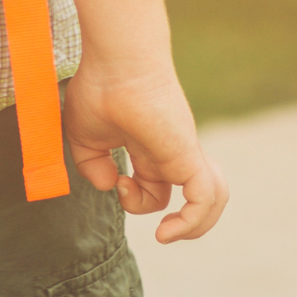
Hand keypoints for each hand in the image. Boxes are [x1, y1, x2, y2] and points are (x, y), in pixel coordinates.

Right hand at [64, 54, 227, 242]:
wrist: (116, 63)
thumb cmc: (98, 89)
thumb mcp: (85, 140)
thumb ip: (94, 167)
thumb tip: (111, 185)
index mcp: (150, 149)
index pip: (155, 188)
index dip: (132, 198)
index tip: (114, 178)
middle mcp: (172, 153)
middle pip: (188, 198)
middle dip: (156, 211)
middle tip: (127, 190)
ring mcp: (183, 153)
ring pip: (212, 199)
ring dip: (194, 227)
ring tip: (168, 233)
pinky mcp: (187, 155)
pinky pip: (204, 198)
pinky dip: (192, 223)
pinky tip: (165, 232)